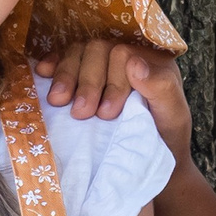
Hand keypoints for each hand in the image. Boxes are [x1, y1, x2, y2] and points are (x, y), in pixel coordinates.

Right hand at [38, 37, 191, 167]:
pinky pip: (62, 59)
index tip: (107, 114)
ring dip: (65, 75)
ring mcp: (101, 64)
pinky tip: (43, 75)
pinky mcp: (80, 75)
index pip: (123, 54)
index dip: (111, 82)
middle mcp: (126, 57)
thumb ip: (162, 88)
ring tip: (58, 102)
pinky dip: (52, 65)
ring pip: (77, 53)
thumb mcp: (173, 117)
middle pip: (96, 50)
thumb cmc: (163, 141)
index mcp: (151, 62)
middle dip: (86, 82)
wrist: (148, 165)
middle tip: (80, 113)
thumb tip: (134, 63)